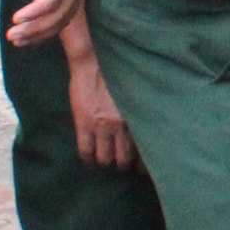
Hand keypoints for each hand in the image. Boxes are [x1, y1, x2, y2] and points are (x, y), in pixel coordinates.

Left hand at [3, 0, 95, 45]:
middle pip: (60, 14)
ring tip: (17, 40)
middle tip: (11, 35)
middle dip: (36, 28)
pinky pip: (65, 16)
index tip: (16, 18)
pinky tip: (33, 34)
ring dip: (42, 33)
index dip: (36, 11)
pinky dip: (49, 29)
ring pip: (64, 19)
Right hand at [65, 31, 136, 171]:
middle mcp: (124, 125)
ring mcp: (103, 126)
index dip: (144, 165)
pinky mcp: (85, 123)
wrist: (95, 60)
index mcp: (139, 118)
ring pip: (105, 159)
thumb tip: (145, 130)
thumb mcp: (136, 96)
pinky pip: (86, 151)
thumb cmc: (119, 74)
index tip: (143, 170)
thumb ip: (138, 115)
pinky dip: (88, 160)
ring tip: (105, 162)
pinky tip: (90, 160)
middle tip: (121, 165)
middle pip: (124, 159)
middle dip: (123, 165)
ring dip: (105, 163)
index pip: (145, 151)